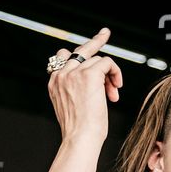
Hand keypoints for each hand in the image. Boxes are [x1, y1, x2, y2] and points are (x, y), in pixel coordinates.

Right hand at [46, 27, 123, 143]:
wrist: (80, 138)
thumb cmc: (80, 130)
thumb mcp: (72, 106)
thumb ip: (76, 89)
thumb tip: (96, 78)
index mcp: (54, 83)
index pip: (62, 57)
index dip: (78, 54)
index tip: (89, 47)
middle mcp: (61, 75)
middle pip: (80, 50)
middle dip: (95, 40)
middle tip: (105, 33)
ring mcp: (74, 73)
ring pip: (98, 60)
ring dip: (110, 75)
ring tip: (113, 92)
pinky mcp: (89, 75)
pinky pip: (107, 62)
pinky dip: (115, 73)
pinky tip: (116, 89)